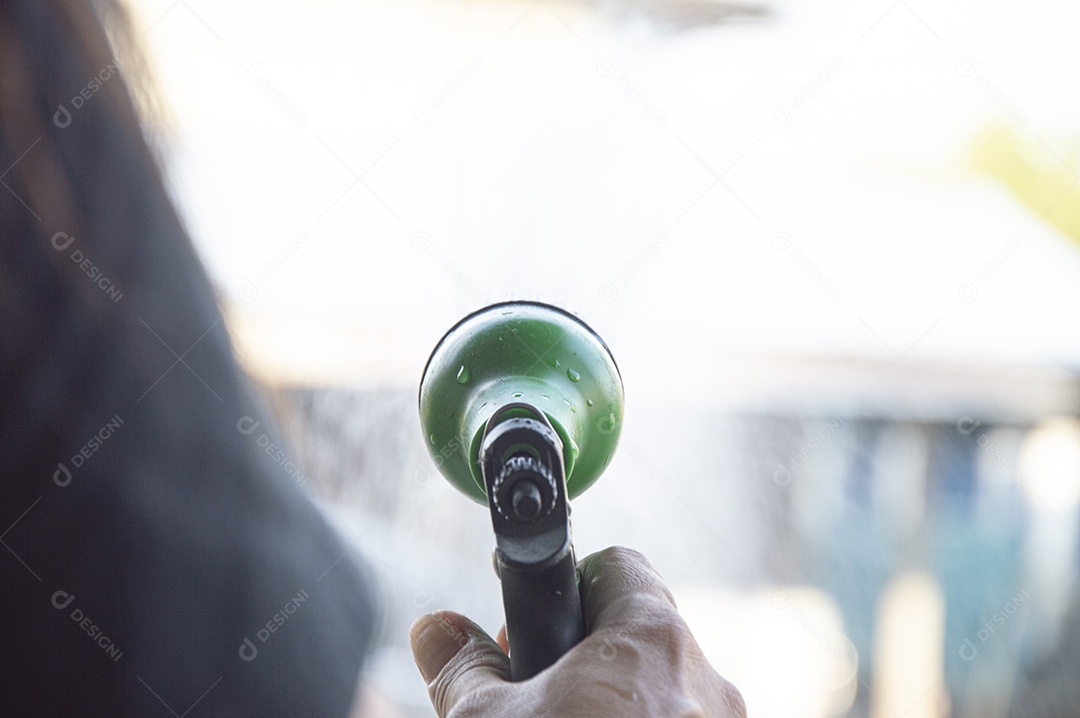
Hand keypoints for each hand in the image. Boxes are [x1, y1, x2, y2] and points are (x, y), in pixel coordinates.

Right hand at [409, 546, 745, 716]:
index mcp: (653, 641)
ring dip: (613, 708)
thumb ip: (461, 667)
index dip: (566, 585)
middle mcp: (705, 684)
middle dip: (584, 658)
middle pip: (640, 634)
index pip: (617, 567)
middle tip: (534, 700)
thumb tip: (434, 630)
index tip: (529, 627)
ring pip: (662, 695)